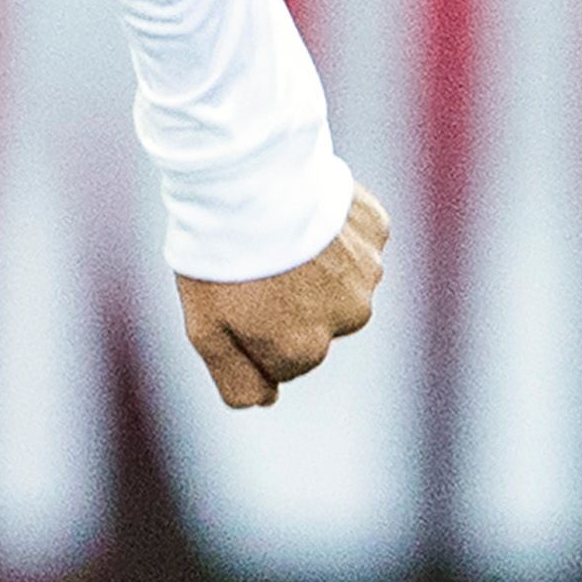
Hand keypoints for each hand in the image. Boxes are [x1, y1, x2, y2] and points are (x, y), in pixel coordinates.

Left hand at [174, 186, 388, 408]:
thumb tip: (266, 402)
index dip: (253, 331)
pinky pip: (354, 239)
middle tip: (255, 264)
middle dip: (288, 303)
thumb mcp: (206, 329)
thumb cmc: (218, 256)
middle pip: (317, 324)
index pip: (284, 362)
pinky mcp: (375, 230)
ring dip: (311, 265)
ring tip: (274, 234)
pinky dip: (331, 229)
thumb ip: (237, 379)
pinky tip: (301, 212)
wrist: (245, 179)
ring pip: (337, 280)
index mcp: (304, 349)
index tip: (236, 300)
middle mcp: (349, 317)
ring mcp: (368, 272)